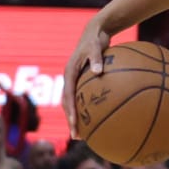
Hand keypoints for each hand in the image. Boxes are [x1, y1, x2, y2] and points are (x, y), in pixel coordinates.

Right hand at [65, 18, 108, 137]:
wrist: (95, 32)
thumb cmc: (96, 39)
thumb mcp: (96, 47)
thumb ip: (96, 58)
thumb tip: (97, 71)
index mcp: (69, 73)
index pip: (68, 96)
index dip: (71, 111)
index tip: (75, 123)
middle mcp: (70, 79)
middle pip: (67, 104)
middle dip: (71, 121)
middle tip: (77, 137)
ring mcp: (75, 81)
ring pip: (74, 103)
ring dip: (77, 118)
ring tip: (85, 134)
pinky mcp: (82, 81)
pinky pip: (84, 98)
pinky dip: (89, 108)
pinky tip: (100, 118)